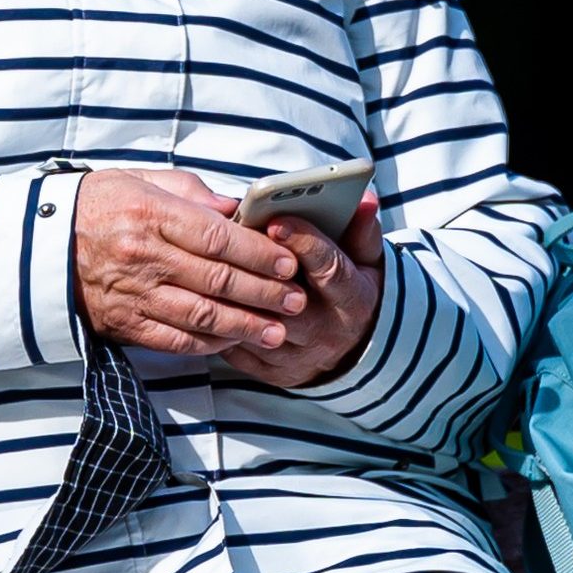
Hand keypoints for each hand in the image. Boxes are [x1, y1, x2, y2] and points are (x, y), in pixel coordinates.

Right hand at [72, 169, 308, 357]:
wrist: (37, 245)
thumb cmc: (98, 205)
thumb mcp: (141, 181)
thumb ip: (192, 193)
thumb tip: (236, 209)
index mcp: (149, 213)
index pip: (217, 237)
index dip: (258, 253)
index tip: (289, 262)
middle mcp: (142, 257)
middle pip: (218, 280)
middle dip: (265, 292)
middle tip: (297, 299)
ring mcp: (133, 294)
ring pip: (202, 316)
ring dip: (246, 326)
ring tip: (278, 330)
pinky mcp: (124, 324)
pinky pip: (175, 340)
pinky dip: (209, 344)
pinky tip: (235, 341)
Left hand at [224, 193, 385, 388]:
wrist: (354, 352)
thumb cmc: (353, 293)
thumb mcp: (368, 261)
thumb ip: (362, 230)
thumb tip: (365, 199)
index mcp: (353, 298)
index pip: (329, 268)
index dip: (304, 243)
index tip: (278, 218)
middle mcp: (327, 330)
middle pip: (287, 300)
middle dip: (257, 270)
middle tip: (229, 238)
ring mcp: (298, 356)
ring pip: (256, 326)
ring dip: (231, 296)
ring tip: (209, 263)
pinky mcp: (274, 373)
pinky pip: (238, 350)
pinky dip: (219, 324)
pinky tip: (204, 297)